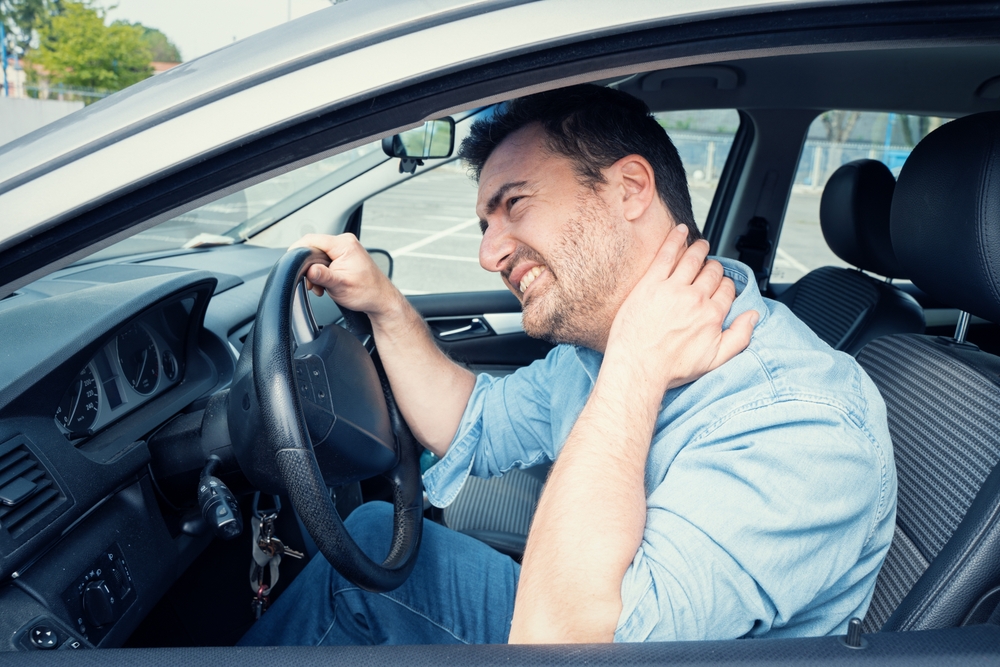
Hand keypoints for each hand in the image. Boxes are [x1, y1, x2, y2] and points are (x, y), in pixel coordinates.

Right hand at [290, 234, 400, 316]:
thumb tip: (308, 270)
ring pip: (318, 256)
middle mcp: (345, 243)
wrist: (381, 300)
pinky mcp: (345, 257)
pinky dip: (322, 273)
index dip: (298, 250)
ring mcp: (345, 249)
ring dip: (316, 272)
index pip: (311, 239)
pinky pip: (325, 260)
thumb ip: (321, 276)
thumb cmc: (367, 293)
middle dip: (309, 266)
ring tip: (322, 287)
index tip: (291, 261)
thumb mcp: (340, 285)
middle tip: (312, 283)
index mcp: (344, 244)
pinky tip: (327, 284)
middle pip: (314, 248)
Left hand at [605, 224, 757, 394]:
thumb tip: (753, 317)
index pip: (727, 289)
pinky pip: (666, 255)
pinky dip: (675, 240)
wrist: (637, 367)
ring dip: (699, 249)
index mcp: (711, 315)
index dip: (726, 285)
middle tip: (710, 266)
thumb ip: (739, 337)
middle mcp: (695, 298)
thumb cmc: (671, 368)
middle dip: (714, 267)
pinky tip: (680, 231)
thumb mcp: (715, 360)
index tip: (721, 286)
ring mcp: (672, 289)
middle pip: (712, 272)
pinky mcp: (651, 284)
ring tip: (700, 245)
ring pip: (692, 259)